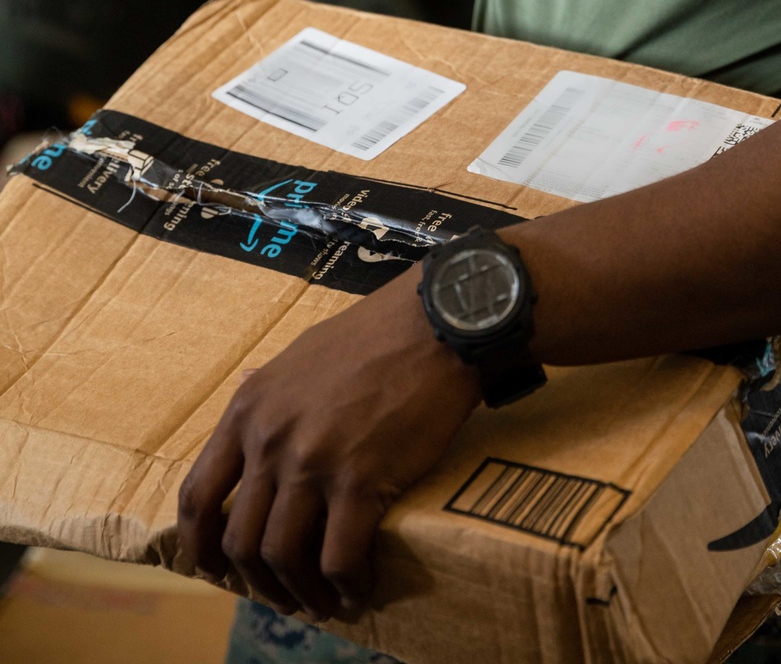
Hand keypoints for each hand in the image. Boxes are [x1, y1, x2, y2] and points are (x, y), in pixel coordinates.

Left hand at [177, 266, 480, 621]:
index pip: (199, 494)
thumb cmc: (373, 335)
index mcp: (249, 409)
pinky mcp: (360, 481)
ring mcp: (312, 462)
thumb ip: (270, 396)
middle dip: (255, 580)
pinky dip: (345, 585)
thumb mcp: (299, 356)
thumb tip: (250, 411)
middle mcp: (270, 439)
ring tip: (321, 603)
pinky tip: (358, 590)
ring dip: (299, 591)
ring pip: (282, 556)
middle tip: (280, 595)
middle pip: (239, 537)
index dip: (199, 544)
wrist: (433, 325)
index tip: (214, 569)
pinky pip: (339, 557)